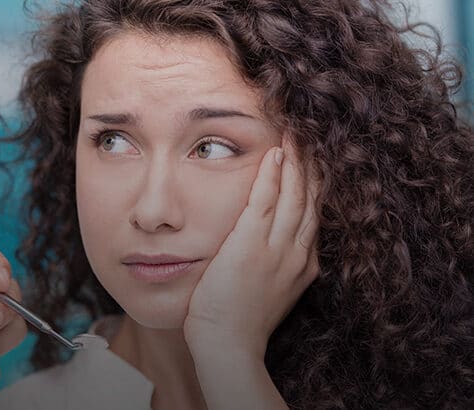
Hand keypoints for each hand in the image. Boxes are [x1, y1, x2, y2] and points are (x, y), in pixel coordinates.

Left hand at [184, 139, 319, 357]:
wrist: (228, 346)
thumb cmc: (241, 321)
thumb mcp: (270, 290)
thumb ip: (276, 264)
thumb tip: (270, 247)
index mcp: (303, 263)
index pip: (313, 213)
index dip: (316, 183)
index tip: (315, 160)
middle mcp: (297, 252)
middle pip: (311, 198)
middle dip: (312, 164)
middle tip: (311, 135)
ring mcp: (277, 248)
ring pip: (293, 194)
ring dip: (295, 160)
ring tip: (296, 133)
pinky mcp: (251, 245)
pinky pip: (265, 200)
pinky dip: (272, 174)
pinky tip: (274, 153)